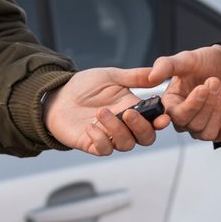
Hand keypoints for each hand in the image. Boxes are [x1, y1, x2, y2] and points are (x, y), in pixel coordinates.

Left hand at [45, 67, 169, 155]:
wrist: (58, 95)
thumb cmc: (84, 86)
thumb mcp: (111, 76)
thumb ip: (135, 77)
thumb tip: (157, 72)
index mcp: (133, 108)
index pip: (154, 121)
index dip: (161, 122)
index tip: (162, 118)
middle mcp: (124, 125)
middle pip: (145, 138)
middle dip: (141, 127)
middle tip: (128, 112)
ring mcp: (109, 136)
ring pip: (126, 144)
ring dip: (116, 129)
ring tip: (100, 112)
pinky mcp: (93, 144)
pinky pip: (104, 149)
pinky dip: (100, 139)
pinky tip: (90, 125)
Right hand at [149, 45, 220, 142]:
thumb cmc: (205, 63)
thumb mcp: (185, 59)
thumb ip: (166, 66)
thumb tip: (152, 77)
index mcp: (171, 105)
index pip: (175, 116)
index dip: (190, 106)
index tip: (201, 89)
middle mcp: (185, 120)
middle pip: (193, 124)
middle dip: (207, 103)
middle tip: (214, 81)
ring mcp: (203, 127)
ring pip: (208, 132)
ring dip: (217, 109)